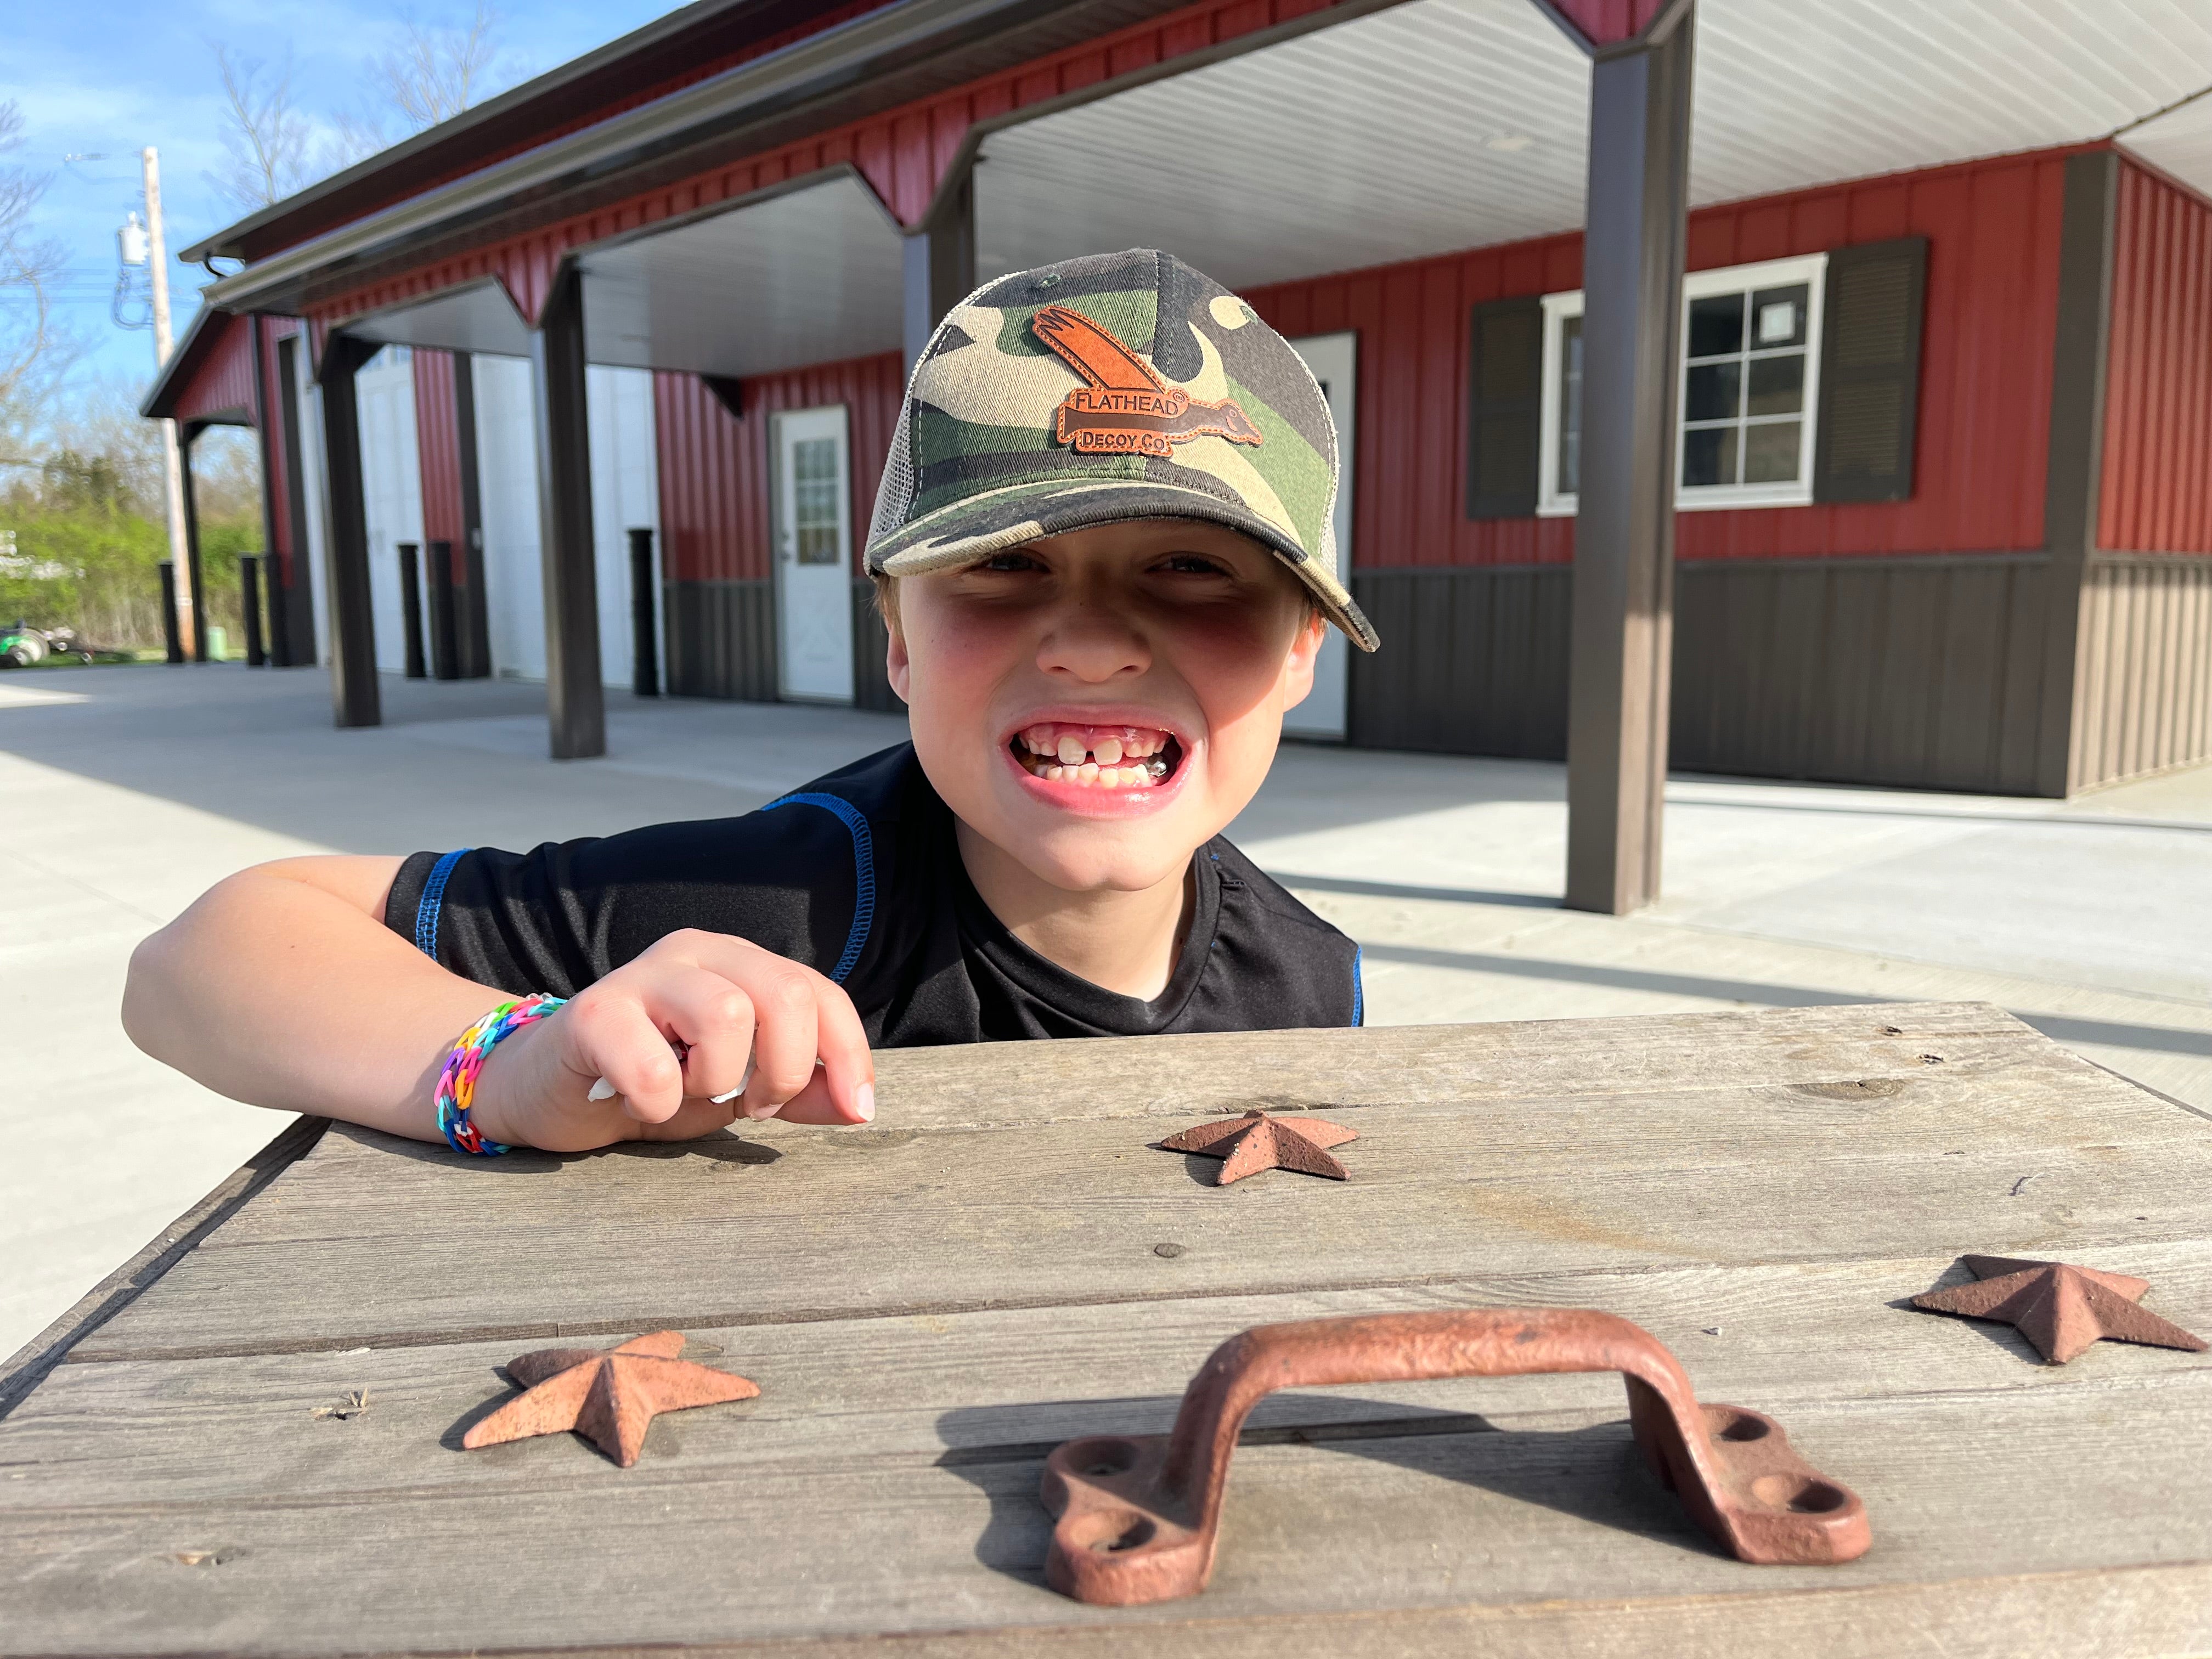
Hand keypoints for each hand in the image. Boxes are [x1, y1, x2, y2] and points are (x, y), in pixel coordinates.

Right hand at [468, 930, 873, 1151]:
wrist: (548, 1092)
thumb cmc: (650, 1083)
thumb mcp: (737, 1089)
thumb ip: (798, 1091)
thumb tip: (859, 1107)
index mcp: (739, 963)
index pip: (820, 992)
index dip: (849, 1055)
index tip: (856, 1111)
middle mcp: (696, 952)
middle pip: (785, 994)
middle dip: (787, 1069)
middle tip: (752, 1105)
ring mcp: (642, 975)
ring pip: (727, 1015)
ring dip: (719, 1079)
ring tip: (689, 1094)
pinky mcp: (592, 1013)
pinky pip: (653, 1065)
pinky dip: (659, 1101)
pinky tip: (638, 1101)